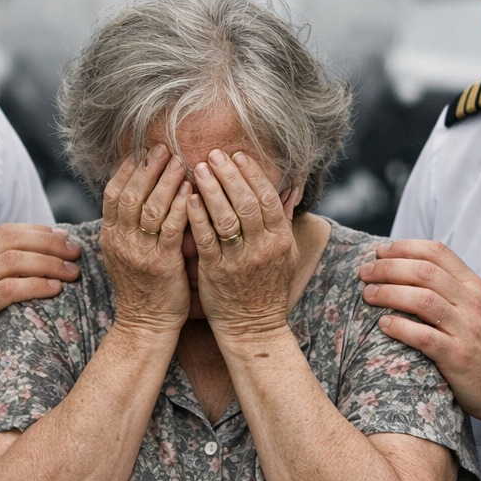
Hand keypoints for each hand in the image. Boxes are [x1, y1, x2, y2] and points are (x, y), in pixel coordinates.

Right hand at [0, 223, 80, 390]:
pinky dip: (35, 286)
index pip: (6, 232)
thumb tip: (33, 270)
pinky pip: (9, 290)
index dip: (39, 232)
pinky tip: (55, 289)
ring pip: (14, 260)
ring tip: (72, 272)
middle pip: (14, 241)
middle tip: (75, 253)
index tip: (64, 238)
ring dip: (49, 263)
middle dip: (50, 243)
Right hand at [99, 145, 191, 335]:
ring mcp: (140, 253)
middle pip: (130, 194)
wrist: (145, 324)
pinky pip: (171, 229)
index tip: (142, 149)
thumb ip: (128, 224)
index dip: (127, 169)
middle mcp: (121, 242)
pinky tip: (192, 191)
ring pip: (150, 208)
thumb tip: (139, 190)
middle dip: (147, 168)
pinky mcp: (162, 264)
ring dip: (166, 181)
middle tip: (163, 147)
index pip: (112, 193)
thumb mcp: (125, 252)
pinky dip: (181, 206)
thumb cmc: (142, 286)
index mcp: (110, 236)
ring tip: (180, 161)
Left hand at [188, 149, 299, 337]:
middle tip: (213, 154)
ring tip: (197, 169)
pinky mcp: (217, 272)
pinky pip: (206, 239)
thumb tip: (293, 188)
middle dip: (229, 175)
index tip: (237, 155)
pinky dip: (197, 216)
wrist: (253, 326)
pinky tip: (188, 198)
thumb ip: (285, 219)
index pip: (267, 198)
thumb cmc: (267, 286)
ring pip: (226, 217)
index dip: (252, 174)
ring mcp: (239, 260)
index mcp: (280, 239)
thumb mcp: (286, 253)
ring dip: (211, 189)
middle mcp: (262, 247)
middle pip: (247, 202)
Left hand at [359, 238, 480, 429]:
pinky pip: (424, 336)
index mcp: (474, 286)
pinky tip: (383, 324)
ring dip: (389, 293)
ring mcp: (467, 330)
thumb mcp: (477, 308)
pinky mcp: (458, 356)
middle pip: (425, 272)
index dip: (404, 247)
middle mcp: (473, 303)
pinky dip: (400, 327)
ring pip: (422, 300)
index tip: (379, 252)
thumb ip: (450, 288)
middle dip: (389, 268)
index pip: (437, 252)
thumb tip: (405, 267)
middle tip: (365, 273)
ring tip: (368, 295)